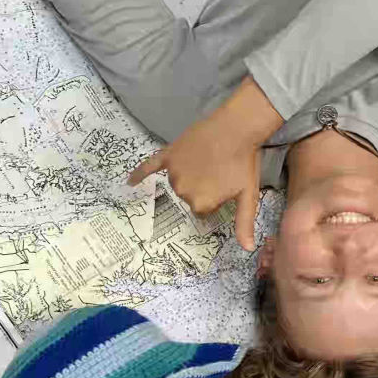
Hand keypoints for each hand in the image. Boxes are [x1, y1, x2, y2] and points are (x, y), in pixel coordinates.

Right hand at [128, 77, 283, 248]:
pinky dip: (140, 174)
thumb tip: (247, 249)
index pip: (203, 209)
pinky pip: (150, 167)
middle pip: (190, 196)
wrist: (235, 128)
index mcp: (201, 204)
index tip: (224, 185)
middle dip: (203, 187)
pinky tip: (130, 181)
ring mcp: (174, 173)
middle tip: (218, 171)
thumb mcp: (247, 195)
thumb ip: (244, 223)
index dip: (215, 198)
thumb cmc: (243, 163)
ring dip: (190, 175)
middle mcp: (183, 191)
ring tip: (207, 161)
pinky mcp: (168, 155)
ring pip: (179, 182)